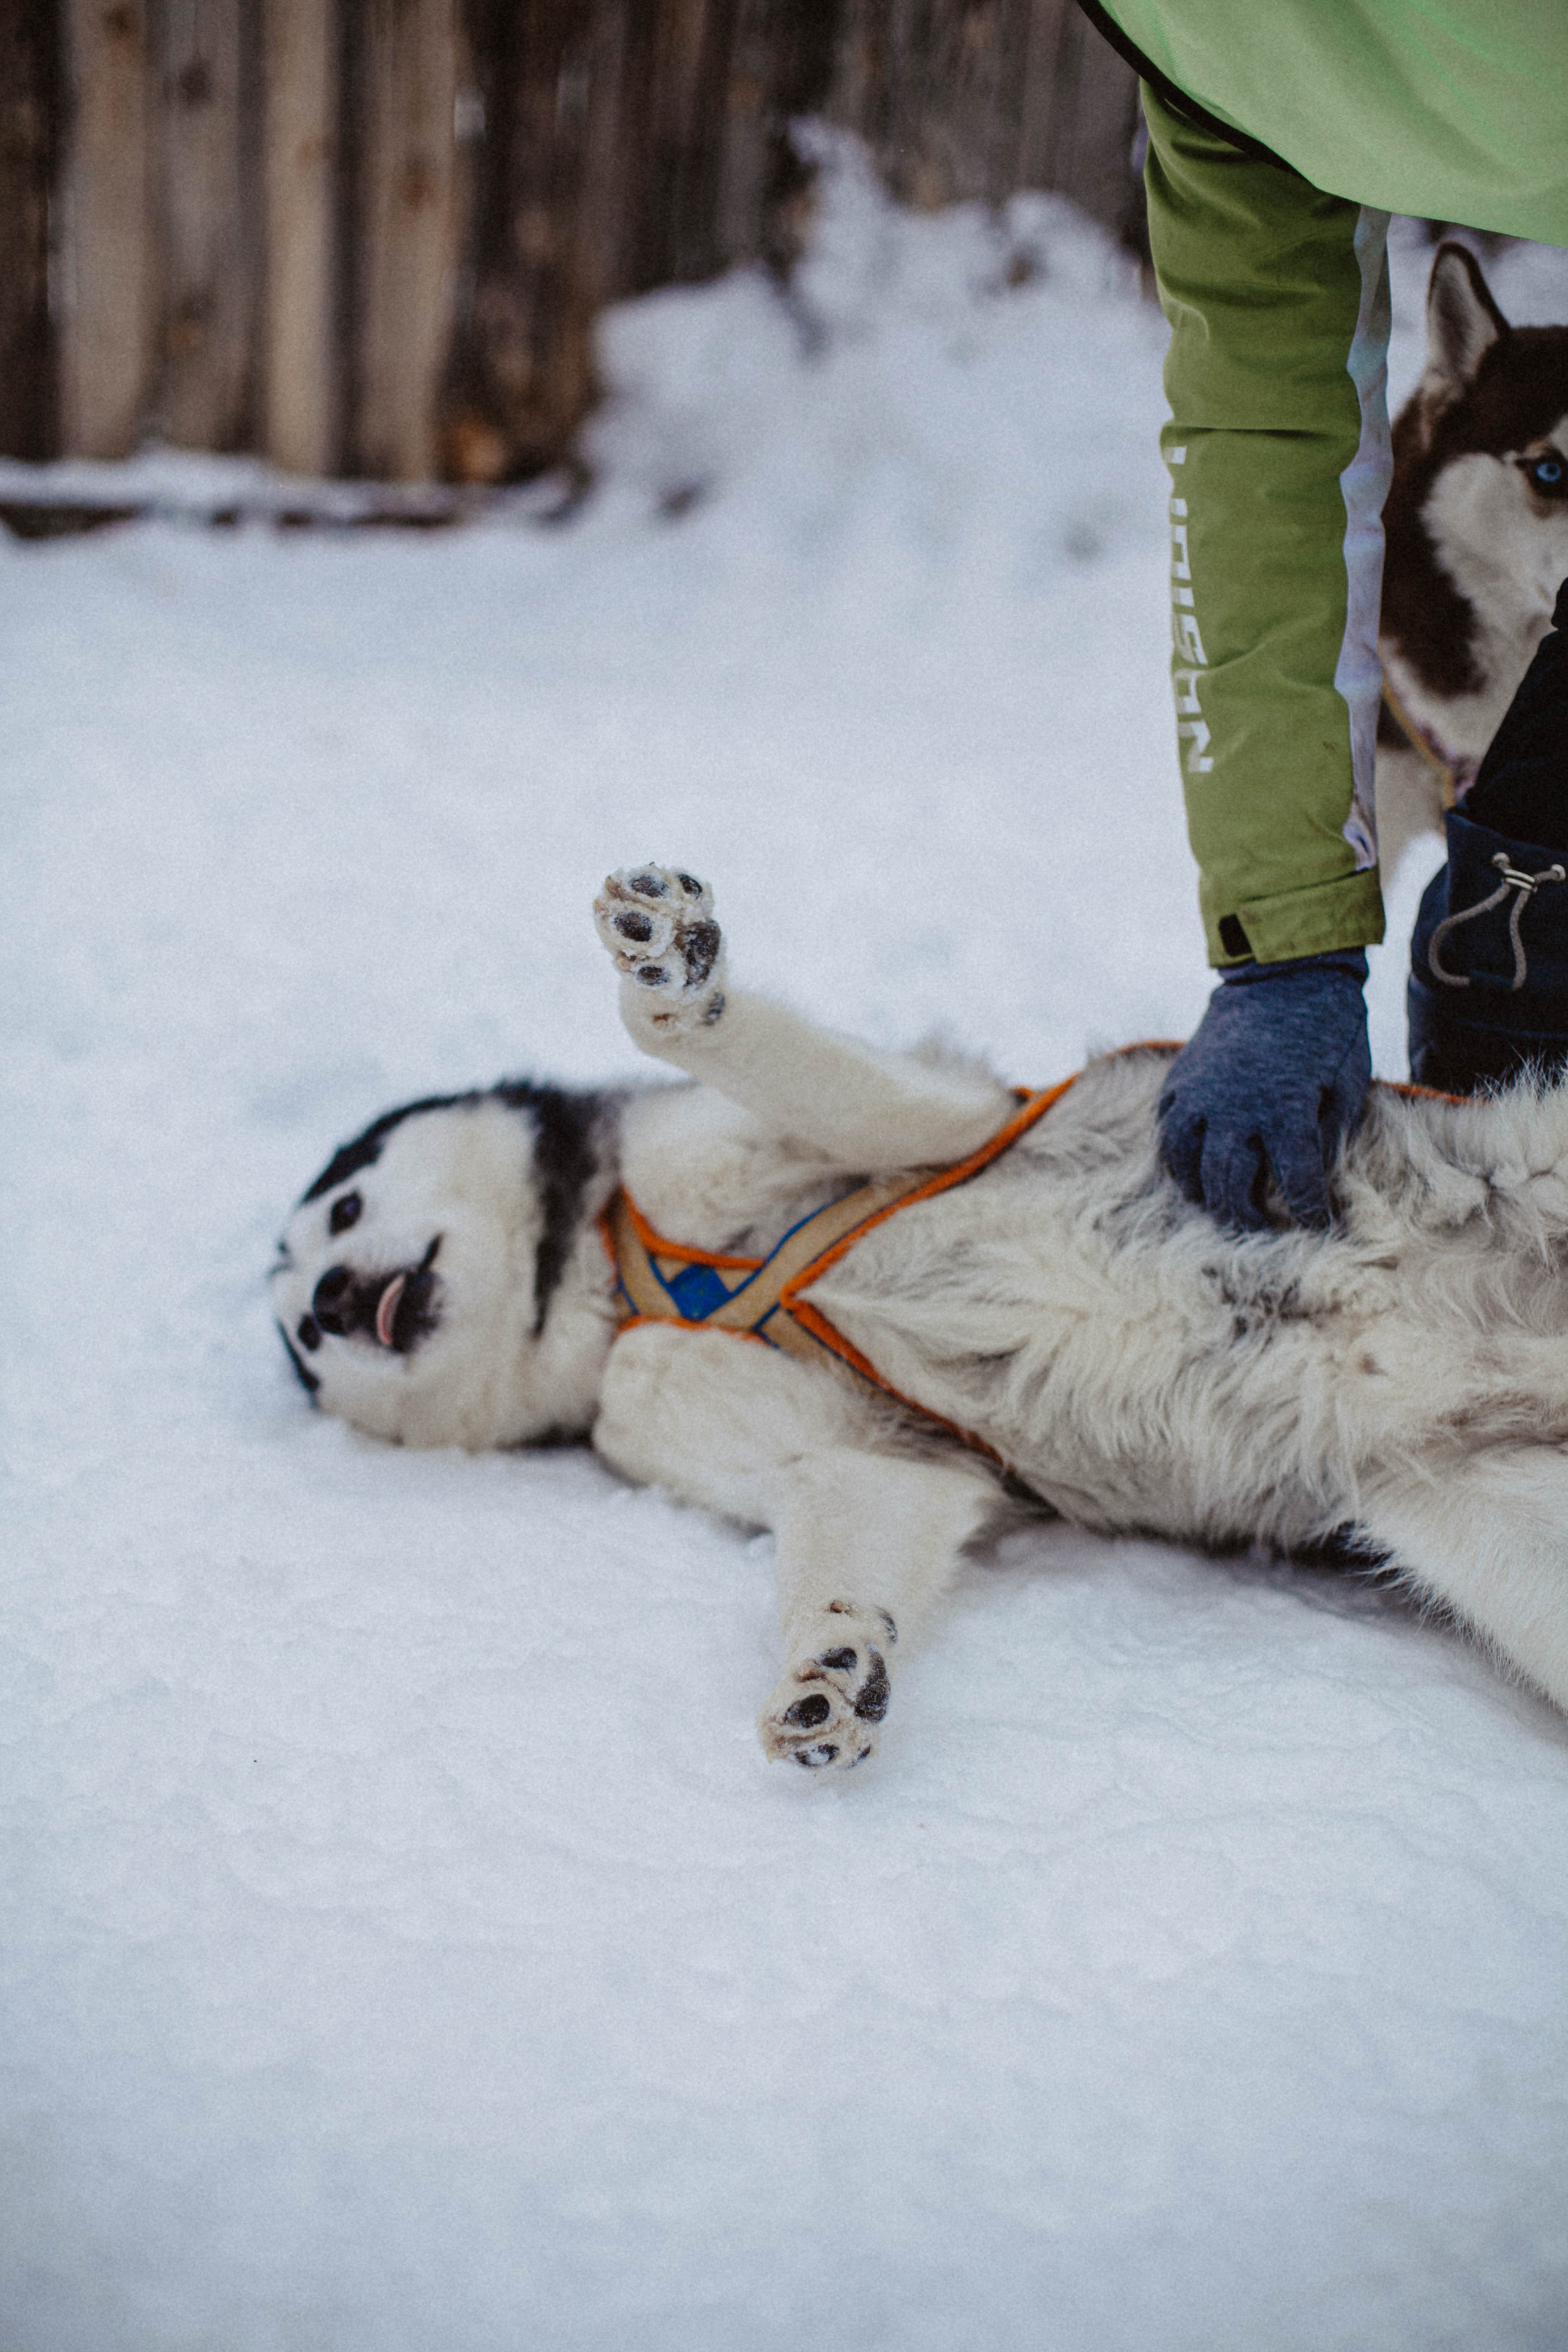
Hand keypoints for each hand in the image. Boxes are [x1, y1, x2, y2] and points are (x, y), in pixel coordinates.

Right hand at [1157, 951, 1370, 1229]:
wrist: (1283, 975)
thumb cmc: (1329, 1030)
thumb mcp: (1348, 1082)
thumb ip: (1329, 1133)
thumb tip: (1316, 1178)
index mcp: (1285, 1110)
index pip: (1295, 1183)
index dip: (1307, 1213)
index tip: (1316, 1227)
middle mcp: (1235, 1108)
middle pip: (1229, 1185)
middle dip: (1246, 1217)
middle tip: (1259, 1229)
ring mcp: (1199, 1095)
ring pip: (1187, 1166)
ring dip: (1203, 1194)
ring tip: (1219, 1206)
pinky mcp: (1179, 1082)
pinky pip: (1166, 1133)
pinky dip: (1177, 1160)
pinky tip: (1192, 1172)